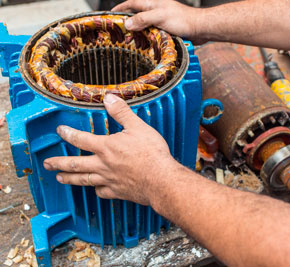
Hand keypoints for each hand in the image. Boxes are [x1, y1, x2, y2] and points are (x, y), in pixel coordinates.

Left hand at [43, 94, 177, 204]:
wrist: (161, 179)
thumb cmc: (152, 154)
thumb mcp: (138, 127)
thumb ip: (121, 112)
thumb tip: (109, 98)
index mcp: (106, 147)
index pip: (81, 139)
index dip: (68, 133)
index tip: (60, 130)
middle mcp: (103, 165)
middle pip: (75, 164)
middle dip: (58, 163)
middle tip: (47, 164)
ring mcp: (109, 180)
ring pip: (83, 180)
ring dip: (70, 179)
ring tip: (60, 178)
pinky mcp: (118, 192)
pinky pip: (102, 192)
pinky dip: (96, 190)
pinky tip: (96, 189)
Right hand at [112, 0, 206, 43]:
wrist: (199, 28)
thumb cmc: (183, 20)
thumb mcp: (159, 17)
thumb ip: (143, 19)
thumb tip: (128, 23)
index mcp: (153, 2)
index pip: (132, 3)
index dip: (121, 8)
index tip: (112, 14)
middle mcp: (156, 9)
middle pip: (137, 14)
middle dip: (127, 20)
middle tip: (118, 29)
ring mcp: (161, 19)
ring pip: (144, 24)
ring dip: (137, 30)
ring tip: (128, 38)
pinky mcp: (166, 28)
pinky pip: (152, 31)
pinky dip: (146, 36)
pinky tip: (144, 43)